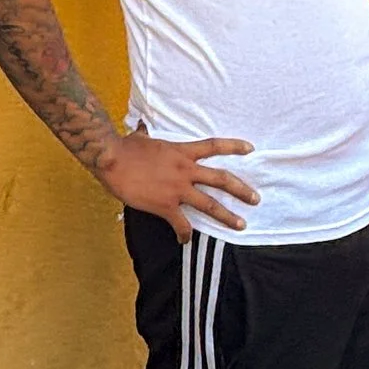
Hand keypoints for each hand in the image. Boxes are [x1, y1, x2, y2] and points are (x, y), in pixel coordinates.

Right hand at [97, 131, 257, 238]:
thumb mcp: (141, 138)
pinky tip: (185, 240)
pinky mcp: (165, 205)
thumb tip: (140, 127)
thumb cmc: (124, 147)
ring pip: (209, 204)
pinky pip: (181, 223)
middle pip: (220, 179)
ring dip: (227, 216)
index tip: (251, 149)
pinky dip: (184, 233)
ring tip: (241, 225)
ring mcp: (177, 189)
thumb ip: (146, 135)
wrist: (112, 159)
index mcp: (182, 152)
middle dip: (241, 189)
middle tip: (256, 199)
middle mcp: (185, 170)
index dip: (233, 146)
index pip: (213, 146)